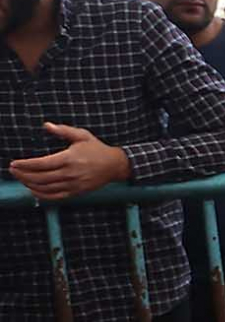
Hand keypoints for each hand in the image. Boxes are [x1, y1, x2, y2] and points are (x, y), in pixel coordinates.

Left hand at [9, 124, 131, 200]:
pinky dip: (41, 195)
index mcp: (69, 158)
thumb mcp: (82, 135)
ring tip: (20, 178)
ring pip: (45, 188)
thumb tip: (46, 125)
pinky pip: (55, 196)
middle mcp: (70, 173)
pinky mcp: (76, 192)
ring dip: (29, 184)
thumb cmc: (97, 149)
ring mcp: (73, 184)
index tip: (14, 163)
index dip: (25, 164)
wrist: (115, 165)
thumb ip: (63, 130)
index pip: (41, 164)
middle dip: (23, 174)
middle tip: (12, 170)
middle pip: (40, 177)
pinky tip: (33, 190)